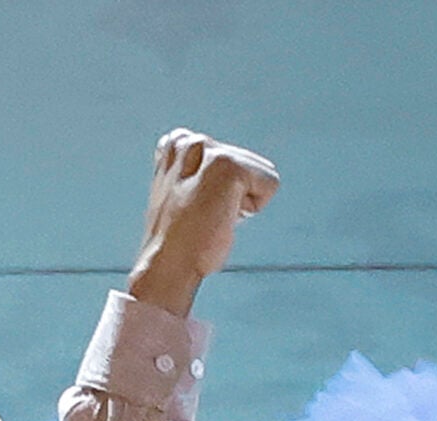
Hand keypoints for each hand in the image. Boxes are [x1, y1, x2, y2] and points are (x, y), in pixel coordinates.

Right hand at [127, 129, 278, 317]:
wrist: (166, 265)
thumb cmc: (177, 242)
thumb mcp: (179, 196)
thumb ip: (196, 175)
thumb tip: (221, 181)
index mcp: (177, 144)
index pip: (233, 159)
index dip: (224, 191)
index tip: (197, 209)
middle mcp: (190, 140)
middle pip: (250, 165)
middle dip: (235, 194)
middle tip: (205, 216)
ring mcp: (209, 151)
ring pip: (261, 173)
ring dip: (244, 201)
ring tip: (212, 216)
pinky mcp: (228, 166)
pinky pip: (269, 184)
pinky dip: (252, 208)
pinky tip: (222, 217)